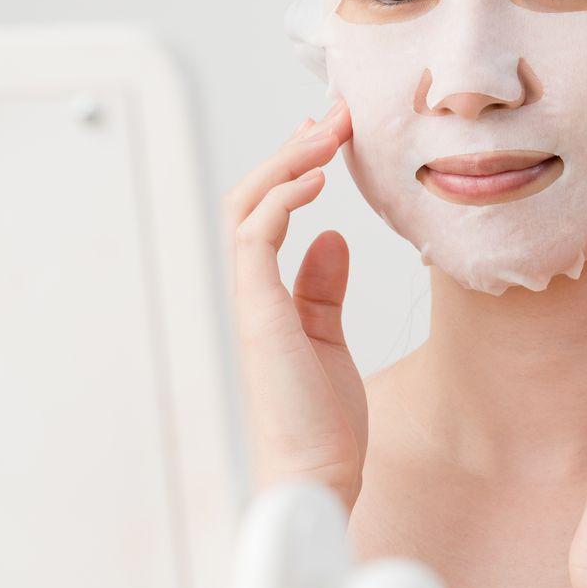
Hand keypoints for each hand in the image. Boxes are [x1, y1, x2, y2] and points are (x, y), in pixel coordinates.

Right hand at [222, 99, 367, 512]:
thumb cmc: (321, 418)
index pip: (267, 209)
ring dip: (289, 159)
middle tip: (336, 112)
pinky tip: (319, 178)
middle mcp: (251, 288)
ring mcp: (251, 298)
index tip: (328, 132)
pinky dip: (284, 199)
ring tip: (330, 129)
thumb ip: (322, 287)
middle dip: (293, 147)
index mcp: (266, 291)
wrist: (316, 475)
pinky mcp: (259, 312)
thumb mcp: (328, 337)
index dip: (293, 164)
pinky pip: (258, 237)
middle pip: (254, 194)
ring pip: (250, 205)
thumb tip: (333, 238)